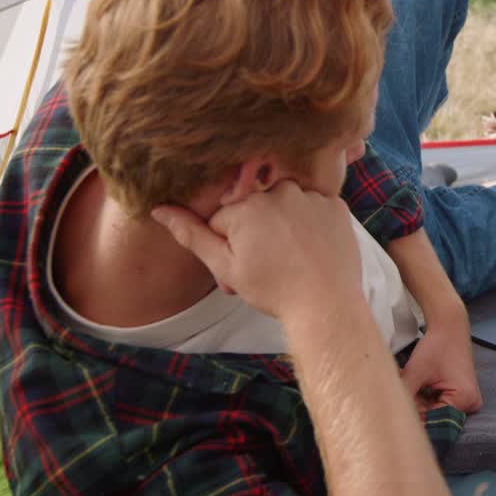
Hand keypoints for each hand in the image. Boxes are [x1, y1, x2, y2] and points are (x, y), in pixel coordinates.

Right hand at [151, 181, 362, 321]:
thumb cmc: (273, 289)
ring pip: (284, 205)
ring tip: (290, 258)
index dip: (229, 245)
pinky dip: (311, 223)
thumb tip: (159, 209)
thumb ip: (192, 235)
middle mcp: (279, 191)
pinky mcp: (336, 204)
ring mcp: (311, 196)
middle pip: (254, 208)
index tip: (244, 265)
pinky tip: (311, 248)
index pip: (223, 219)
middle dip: (255, 232)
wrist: (325, 304)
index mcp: (246, 206)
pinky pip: (313, 206)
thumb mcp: (225, 267)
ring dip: (283, 225)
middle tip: (267, 265)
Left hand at [401, 319, 482, 414]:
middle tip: (401, 394)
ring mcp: (468, 400)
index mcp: (464, 399)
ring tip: (410, 385)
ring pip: (435, 410)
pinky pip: (440, 404)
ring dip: (420, 402)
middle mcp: (470, 404)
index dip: (413, 418)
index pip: (433, 420)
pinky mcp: (463, 395)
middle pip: (435, 416)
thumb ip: (405, 396)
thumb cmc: (436, 345)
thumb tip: (393, 415)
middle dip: (416, 407)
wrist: (450, 327)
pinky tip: (418, 385)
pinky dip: (426, 397)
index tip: (396, 414)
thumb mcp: (416, 373)